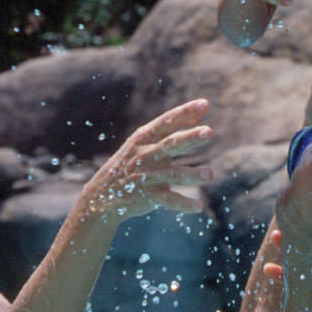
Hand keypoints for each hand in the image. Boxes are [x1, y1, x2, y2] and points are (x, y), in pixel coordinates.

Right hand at [85, 98, 214, 219]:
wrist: (101, 194)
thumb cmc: (130, 162)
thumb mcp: (145, 143)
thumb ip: (171, 130)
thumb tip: (198, 117)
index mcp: (144, 138)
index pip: (167, 122)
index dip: (185, 112)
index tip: (205, 103)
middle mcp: (145, 155)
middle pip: (170, 144)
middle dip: (189, 138)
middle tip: (209, 132)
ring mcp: (146, 176)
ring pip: (171, 174)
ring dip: (191, 174)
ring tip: (210, 174)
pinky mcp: (148, 196)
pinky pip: (167, 200)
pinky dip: (182, 204)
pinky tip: (198, 207)